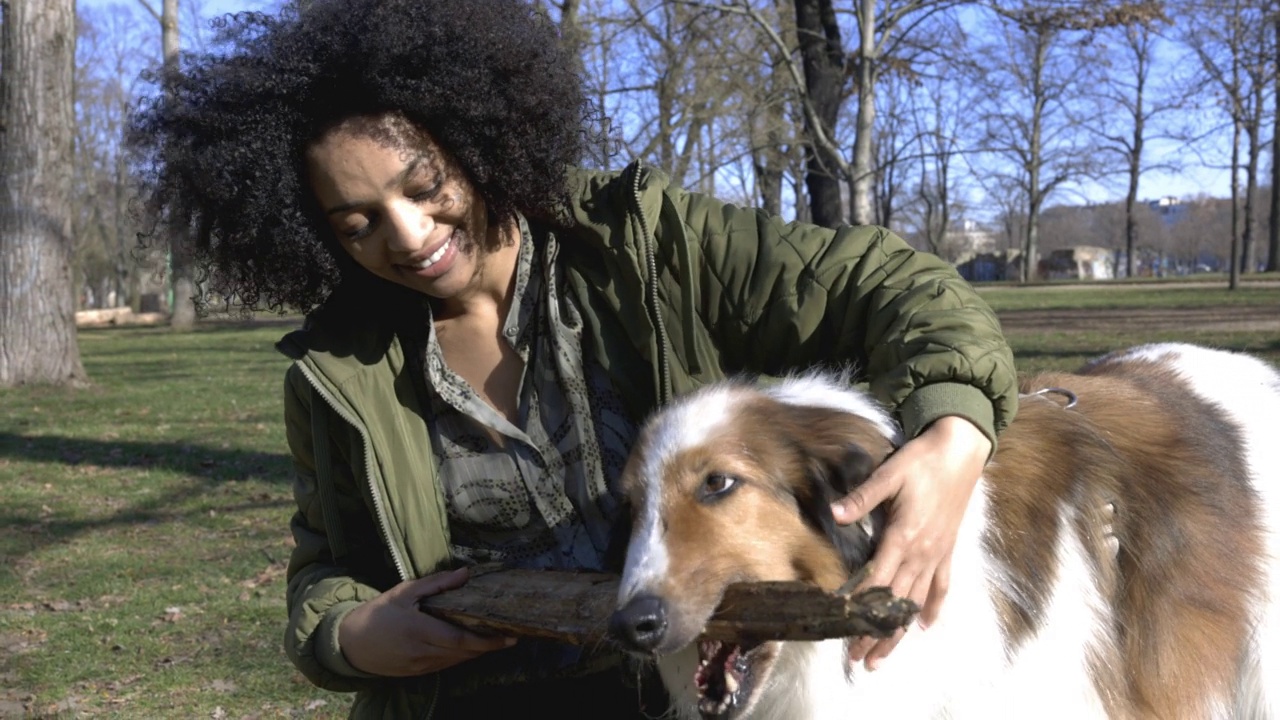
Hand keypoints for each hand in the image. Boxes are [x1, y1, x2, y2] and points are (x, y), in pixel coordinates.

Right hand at [338, 567, 515, 676]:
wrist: (352, 643)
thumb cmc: (379, 612)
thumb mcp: (405, 591)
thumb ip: (437, 584)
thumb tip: (466, 573)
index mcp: (418, 629)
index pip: (459, 639)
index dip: (486, 640)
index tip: (508, 635)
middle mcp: (421, 651)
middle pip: (463, 653)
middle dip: (489, 646)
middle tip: (511, 635)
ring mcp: (420, 665)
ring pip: (457, 660)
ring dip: (477, 651)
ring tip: (497, 638)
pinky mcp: (418, 672)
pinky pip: (447, 664)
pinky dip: (462, 655)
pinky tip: (472, 645)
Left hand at [830, 416, 989, 669]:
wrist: (960, 451)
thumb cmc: (921, 460)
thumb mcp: (888, 473)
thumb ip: (862, 497)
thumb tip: (836, 513)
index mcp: (904, 535)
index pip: (877, 580)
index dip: (860, 607)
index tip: (846, 629)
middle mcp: (922, 552)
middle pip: (896, 602)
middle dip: (876, 633)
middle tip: (858, 659)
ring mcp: (937, 553)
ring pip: (917, 602)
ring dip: (900, 632)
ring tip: (883, 656)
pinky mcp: (948, 549)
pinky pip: (942, 586)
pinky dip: (933, 607)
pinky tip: (924, 627)